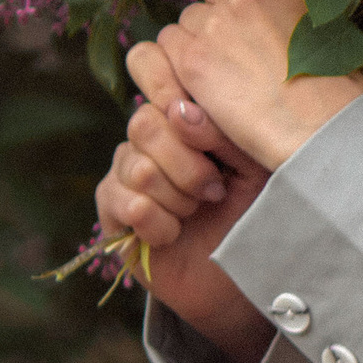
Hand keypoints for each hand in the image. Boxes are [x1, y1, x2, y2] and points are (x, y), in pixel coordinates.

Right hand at [96, 92, 273, 361]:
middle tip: (213, 191)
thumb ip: (221, 130)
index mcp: (182, 117)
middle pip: (145, 125)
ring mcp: (124, 172)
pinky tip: (172, 234)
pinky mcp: (111, 211)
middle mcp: (148, 138)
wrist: (238, 272)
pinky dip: (160, 223)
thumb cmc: (250, 211)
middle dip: (188, 166)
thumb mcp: (251, 163)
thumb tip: (180, 109)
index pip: (163, 90)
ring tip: (195, 212)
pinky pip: (128, 203)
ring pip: (138, 167)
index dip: (186, 119)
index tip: (219, 156)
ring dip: (177, 199)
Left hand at [137, 0, 362, 176]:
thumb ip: (306, 0)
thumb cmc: (338, 87)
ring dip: (201, 38)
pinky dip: (182, 64)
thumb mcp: (338, 25)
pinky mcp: (190, 57)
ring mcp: (213, 22)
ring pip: (189, 17)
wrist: (317, 129)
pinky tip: (208, 88)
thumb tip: (295, 0)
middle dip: (221, 5)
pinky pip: (168, 46)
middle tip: (242, 43)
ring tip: (230, 74)